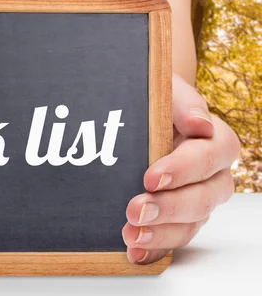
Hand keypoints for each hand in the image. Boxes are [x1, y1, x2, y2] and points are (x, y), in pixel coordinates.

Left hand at [123, 74, 240, 263]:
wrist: (144, 119)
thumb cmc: (159, 104)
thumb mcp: (168, 92)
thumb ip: (183, 103)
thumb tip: (200, 123)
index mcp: (215, 141)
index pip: (210, 156)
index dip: (183, 169)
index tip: (151, 176)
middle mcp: (212, 176)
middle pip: (203, 198)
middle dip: (168, 207)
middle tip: (135, 210)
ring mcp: (196, 201)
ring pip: (191, 224)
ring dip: (160, 233)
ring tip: (130, 235)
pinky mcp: (178, 219)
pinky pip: (173, 239)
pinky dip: (154, 249)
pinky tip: (134, 252)